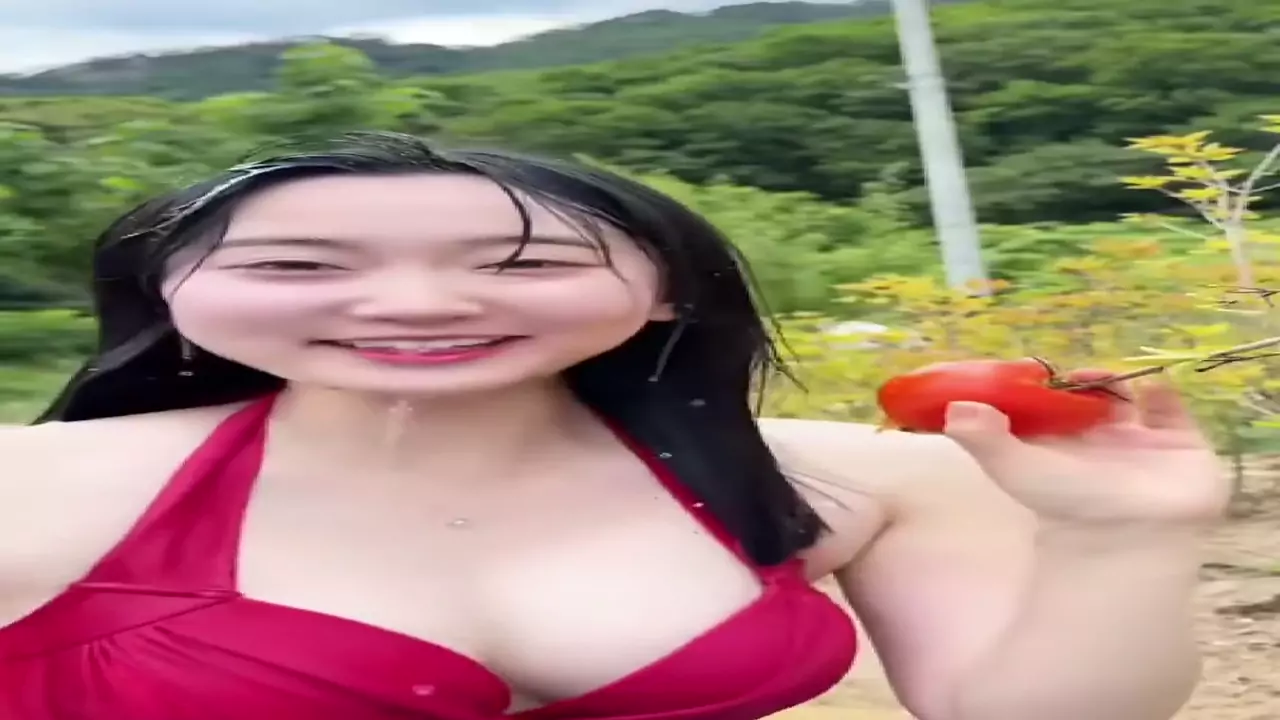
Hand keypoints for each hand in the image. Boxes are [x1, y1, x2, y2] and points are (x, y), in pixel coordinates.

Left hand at [941, 371, 1228, 527]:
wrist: (1124, 539)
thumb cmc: (1064, 506)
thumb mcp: (1014, 468)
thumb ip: (982, 439)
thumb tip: (953, 410)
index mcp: (1060, 446)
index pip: (1047, 407)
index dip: (1040, 386)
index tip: (1029, 368)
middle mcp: (1098, 442)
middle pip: (1088, 399)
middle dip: (1081, 381)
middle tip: (1070, 374)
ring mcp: (1139, 443)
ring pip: (1128, 400)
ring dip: (1115, 382)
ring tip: (1100, 379)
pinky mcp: (1178, 445)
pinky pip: (1171, 409)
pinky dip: (1162, 392)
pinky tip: (1149, 386)